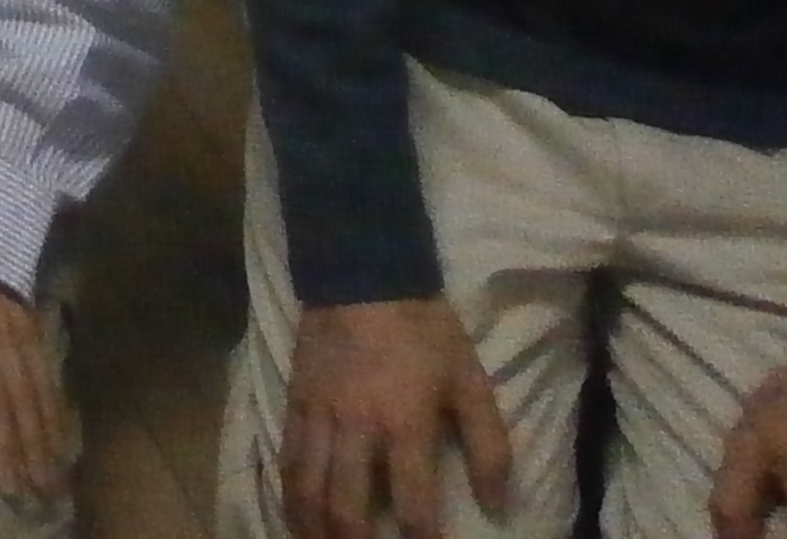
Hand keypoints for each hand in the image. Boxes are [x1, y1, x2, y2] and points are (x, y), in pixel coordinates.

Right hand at [283, 295, 511, 538]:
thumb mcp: (471, 383)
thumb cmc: (425, 331)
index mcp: (405, 425)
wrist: (363, 273)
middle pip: (347, 506)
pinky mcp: (296, 400)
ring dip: (314, 527)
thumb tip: (497, 504)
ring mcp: (321, 415)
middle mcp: (358, 428)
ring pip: (309, 488)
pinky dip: (290, 492)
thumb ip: (489, 447)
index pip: (413, 504)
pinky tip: (295, 512)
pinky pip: (288, 457)